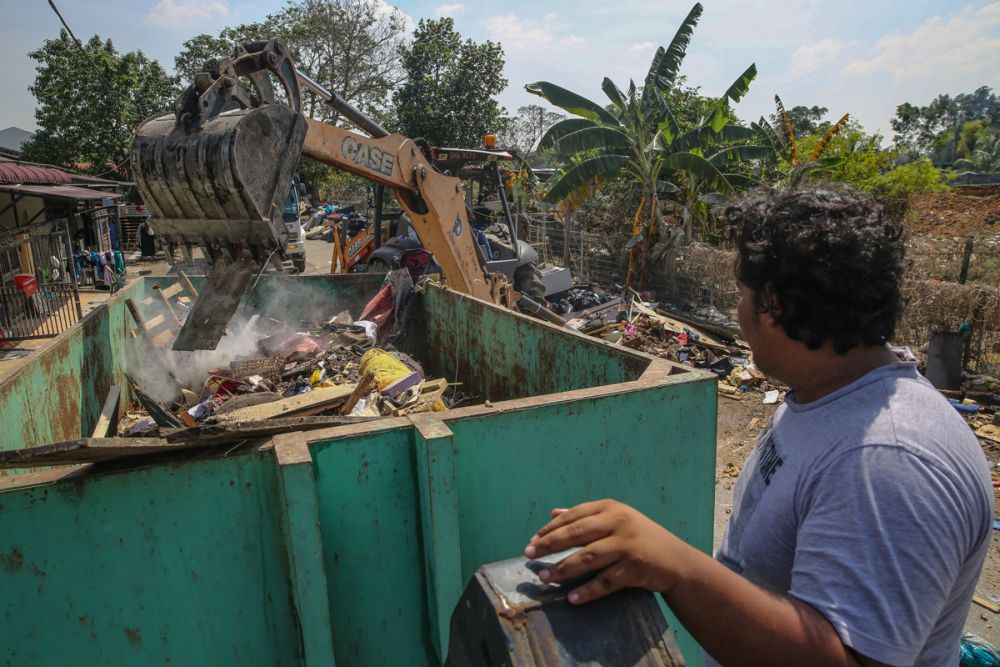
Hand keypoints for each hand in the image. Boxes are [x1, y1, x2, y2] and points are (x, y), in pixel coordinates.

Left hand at [523, 499, 685, 604]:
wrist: (677, 560)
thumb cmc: (641, 538)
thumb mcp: (616, 520)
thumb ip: (586, 516)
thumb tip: (553, 513)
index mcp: (611, 508)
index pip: (574, 516)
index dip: (550, 528)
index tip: (533, 540)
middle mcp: (618, 522)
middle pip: (576, 533)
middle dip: (549, 544)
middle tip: (529, 555)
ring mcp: (627, 545)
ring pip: (588, 557)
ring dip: (563, 569)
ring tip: (545, 578)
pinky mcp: (635, 567)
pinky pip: (606, 581)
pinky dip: (588, 591)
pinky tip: (573, 599)